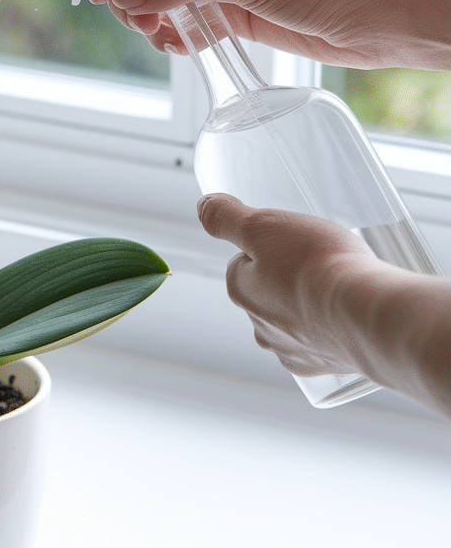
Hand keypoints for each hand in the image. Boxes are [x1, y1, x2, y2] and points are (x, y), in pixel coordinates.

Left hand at [198, 192, 450, 417]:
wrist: (372, 316)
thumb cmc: (319, 267)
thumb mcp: (262, 224)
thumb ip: (226, 216)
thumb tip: (204, 208)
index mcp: (241, 291)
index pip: (246, 259)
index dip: (272, 244)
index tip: (295, 242)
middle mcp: (260, 327)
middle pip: (272, 290)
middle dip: (293, 275)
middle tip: (323, 262)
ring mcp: (294, 352)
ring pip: (299, 318)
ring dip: (316, 303)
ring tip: (343, 288)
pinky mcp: (328, 368)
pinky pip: (327, 343)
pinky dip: (338, 329)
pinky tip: (354, 315)